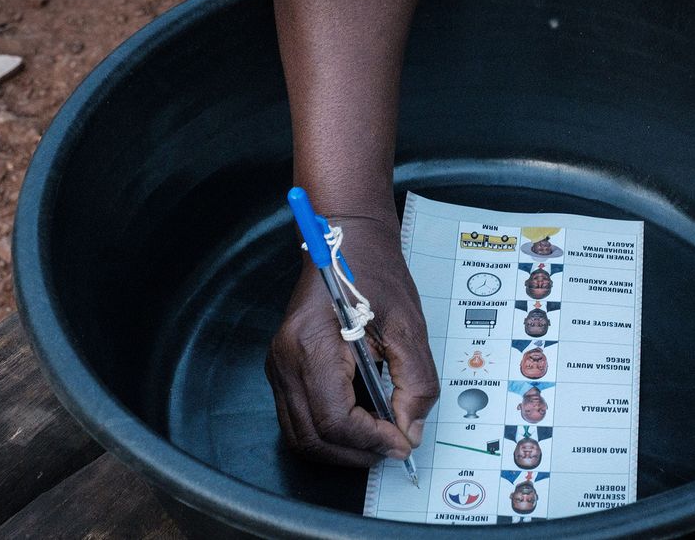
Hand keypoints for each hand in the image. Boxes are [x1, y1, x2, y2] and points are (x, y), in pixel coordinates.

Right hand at [266, 216, 439, 465]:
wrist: (343, 242)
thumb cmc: (373, 273)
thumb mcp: (408, 324)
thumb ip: (415, 382)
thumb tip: (410, 428)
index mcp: (313, 344)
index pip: (334, 419)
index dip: (371, 441)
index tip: (402, 442)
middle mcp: (286, 359)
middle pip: (313, 437)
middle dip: (357, 453)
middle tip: (395, 447)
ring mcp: (279, 367)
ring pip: (301, 436)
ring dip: (342, 450)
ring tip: (379, 440)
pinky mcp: (283, 370)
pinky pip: (299, 419)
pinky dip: (330, 434)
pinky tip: (360, 424)